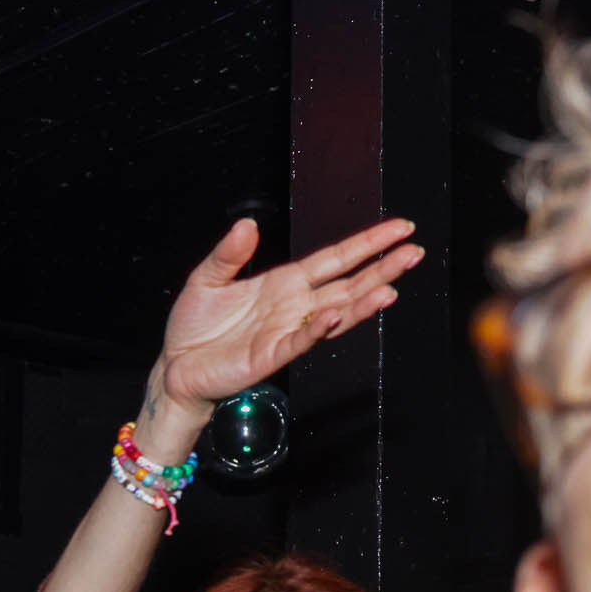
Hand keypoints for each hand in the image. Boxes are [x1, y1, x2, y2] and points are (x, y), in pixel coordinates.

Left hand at [143, 216, 425, 437]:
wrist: (175, 368)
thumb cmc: (194, 327)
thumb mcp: (207, 279)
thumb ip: (228, 254)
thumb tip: (247, 223)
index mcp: (285, 282)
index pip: (335, 259)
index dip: (368, 244)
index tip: (400, 229)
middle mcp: (295, 306)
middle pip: (348, 284)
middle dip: (382, 269)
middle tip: (415, 252)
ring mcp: (288, 331)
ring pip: (336, 313)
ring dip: (363, 302)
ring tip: (391, 288)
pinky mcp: (272, 355)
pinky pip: (301, 340)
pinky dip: (318, 329)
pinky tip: (334, 315)